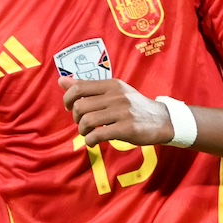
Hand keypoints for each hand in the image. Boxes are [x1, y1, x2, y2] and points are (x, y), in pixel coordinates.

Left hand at [58, 77, 172, 146]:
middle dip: (76, 119)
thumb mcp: (114, 91)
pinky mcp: (126, 128)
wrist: (162, 120)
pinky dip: (90, 141)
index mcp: (112, 85)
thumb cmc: (134, 106)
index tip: (71, 108)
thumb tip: (61, 80)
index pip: (79, 87)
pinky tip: (94, 142)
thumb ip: (87, 87)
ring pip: (87, 121)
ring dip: (83, 131)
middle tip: (83, 124)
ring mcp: (122, 112)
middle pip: (80, 106)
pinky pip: (98, 135)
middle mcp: (116, 96)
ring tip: (89, 133)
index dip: (68, 99)